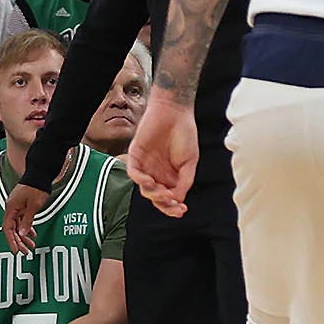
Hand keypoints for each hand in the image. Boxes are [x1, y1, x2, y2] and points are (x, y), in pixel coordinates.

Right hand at [4, 181, 51, 253]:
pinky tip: (33, 234)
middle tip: (26, 252)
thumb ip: (27, 220)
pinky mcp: (22, 205)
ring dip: (23, 236)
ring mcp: (16, 206)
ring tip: (31, 246)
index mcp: (11, 208)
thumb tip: (21, 234)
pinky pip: (22, 220)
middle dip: (18, 241)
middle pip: (12, 229)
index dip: (11, 241)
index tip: (16, 251)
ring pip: (17, 225)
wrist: (40, 173)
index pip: (8, 229)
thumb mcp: (33, 206)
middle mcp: (11, 208)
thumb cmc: (36, 187)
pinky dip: (27, 227)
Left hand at [126, 96, 199, 217]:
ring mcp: (146, 166)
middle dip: (164, 204)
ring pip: (145, 189)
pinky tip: (150, 181)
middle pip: (156, 197)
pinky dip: (140, 180)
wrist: (175, 113)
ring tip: (165, 193)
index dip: (173, 207)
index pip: (169, 198)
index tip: (182, 211)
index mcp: (171, 176)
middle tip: (173, 204)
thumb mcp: (190, 162)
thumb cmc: (185, 135)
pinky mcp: (135, 156)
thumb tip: (177, 200)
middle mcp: (157, 173)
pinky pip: (133, 173)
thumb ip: (184, 181)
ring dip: (154, 194)